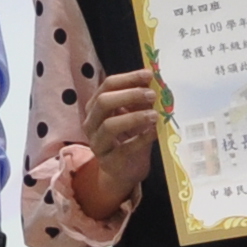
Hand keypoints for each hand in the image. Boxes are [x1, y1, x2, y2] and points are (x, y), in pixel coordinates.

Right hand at [64, 66, 161, 217]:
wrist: (124, 171)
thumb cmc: (129, 139)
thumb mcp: (133, 116)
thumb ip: (138, 101)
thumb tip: (154, 82)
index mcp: (95, 107)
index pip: (107, 86)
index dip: (128, 78)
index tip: (149, 75)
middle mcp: (91, 124)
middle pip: (103, 102)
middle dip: (129, 95)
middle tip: (152, 95)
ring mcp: (97, 144)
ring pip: (109, 125)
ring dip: (134, 117)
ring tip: (154, 115)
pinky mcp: (109, 162)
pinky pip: (124, 148)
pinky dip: (141, 138)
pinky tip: (155, 132)